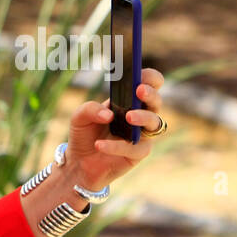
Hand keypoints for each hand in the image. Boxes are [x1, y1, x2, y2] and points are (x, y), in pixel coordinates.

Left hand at [64, 67, 165, 188]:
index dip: (150, 77)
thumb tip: (108, 114)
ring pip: (155, 123)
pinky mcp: (139, 153)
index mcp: (128, 101)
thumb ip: (89, 109)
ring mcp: (142, 134)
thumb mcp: (79, 118)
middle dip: (151, 94)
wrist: (79, 162)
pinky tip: (99, 144)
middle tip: (139, 91)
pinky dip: (117, 146)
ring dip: (143, 117)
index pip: (148, 85)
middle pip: (156, 101)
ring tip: (128, 116)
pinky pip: (135, 147)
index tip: (142, 73)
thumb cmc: (84, 135)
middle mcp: (140, 115)